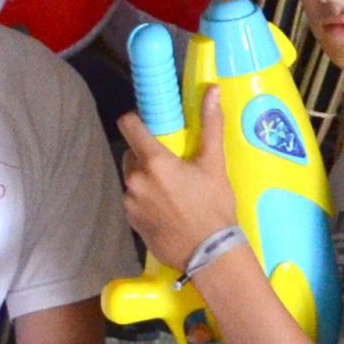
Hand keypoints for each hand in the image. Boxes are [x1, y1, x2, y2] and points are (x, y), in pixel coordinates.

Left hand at [117, 88, 242, 268]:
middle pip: (131, 154)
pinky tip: (166, 210)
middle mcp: (135, 180)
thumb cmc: (214, 206)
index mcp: (154, 161)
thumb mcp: (214, 164)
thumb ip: (211, 124)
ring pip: (132, 179)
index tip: (149, 126)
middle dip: (146, 156)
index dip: (136, 121)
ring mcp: (130, 202)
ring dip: (146, 180)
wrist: (210, 254)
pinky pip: (133, 201)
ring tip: (172, 192)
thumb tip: (212, 89)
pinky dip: (145, 201)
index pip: (129, 125)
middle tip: (172, 167)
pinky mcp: (131, 222)